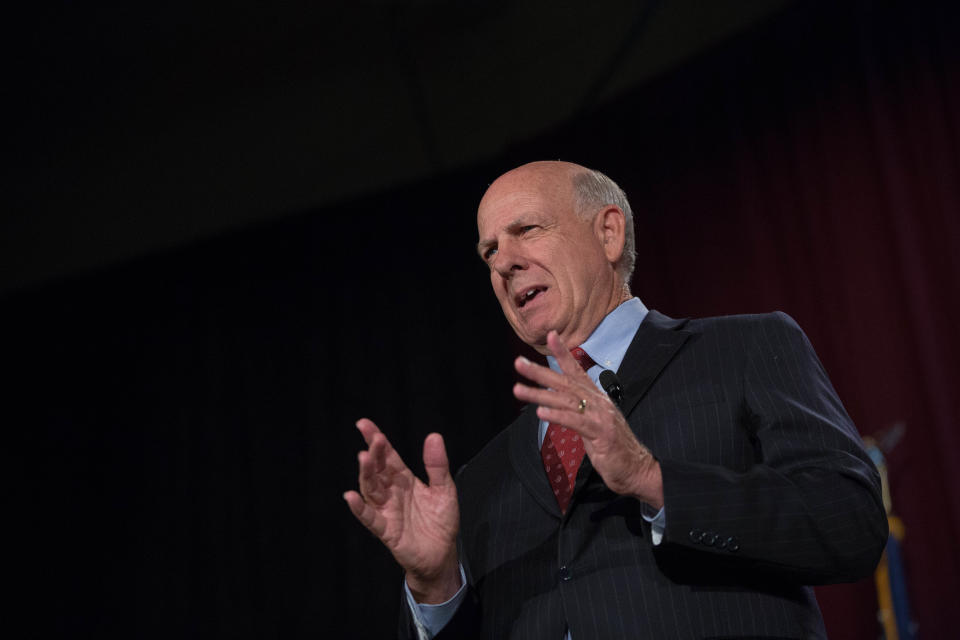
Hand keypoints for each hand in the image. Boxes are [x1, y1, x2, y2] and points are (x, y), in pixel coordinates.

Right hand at [343, 418, 461, 602]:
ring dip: (366, 474)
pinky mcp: (386, 530)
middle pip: (377, 469)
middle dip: (373, 453)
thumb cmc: (441, 522)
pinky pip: (370, 518)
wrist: (442, 555)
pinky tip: (351, 496)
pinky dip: (359, 508)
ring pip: (371, 489)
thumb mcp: (445, 489)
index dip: (376, 440)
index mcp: (404, 479)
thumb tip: (434, 436)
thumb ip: (437, 465)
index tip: (364, 424)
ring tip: (364, 458)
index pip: (387, 456)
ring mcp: (386, 510)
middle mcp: (391, 492)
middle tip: (373, 439)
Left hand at [513, 331, 662, 508]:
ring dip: (540, 394)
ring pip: (566, 400)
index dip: (563, 353)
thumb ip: (579, 410)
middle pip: (565, 382)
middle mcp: (598, 402)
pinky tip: (541, 413)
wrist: (637, 469)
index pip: (577, 371)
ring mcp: (600, 416)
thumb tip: (561, 402)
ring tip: (518, 390)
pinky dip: (558, 415)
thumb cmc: (614, 448)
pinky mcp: (601, 433)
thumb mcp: (594, 423)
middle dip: (540, 372)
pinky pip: (575, 421)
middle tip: (519, 363)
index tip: (551, 335)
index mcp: (596, 398)